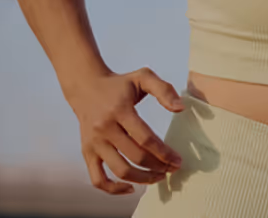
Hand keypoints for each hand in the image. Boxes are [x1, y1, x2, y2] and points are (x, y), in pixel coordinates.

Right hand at [67, 67, 184, 195]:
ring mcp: (94, 143)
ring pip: (119, 170)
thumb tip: (180, 108)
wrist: (86, 87)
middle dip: (157, 166)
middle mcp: (104, 128)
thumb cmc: (120, 84)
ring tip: (158, 177)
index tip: (178, 160)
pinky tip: (131, 188)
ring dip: (142, 179)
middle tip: (172, 169)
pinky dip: (113, 190)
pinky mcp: (87, 152)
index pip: (145, 138)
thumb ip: (163, 90)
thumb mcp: (143, 77)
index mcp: (120, 110)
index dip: (164, 152)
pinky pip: (97, 179)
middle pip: (135, 156)